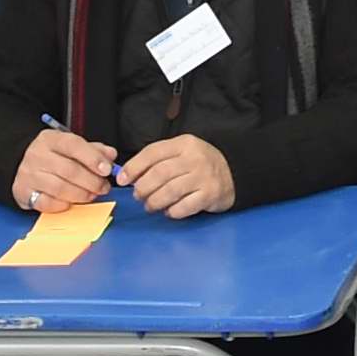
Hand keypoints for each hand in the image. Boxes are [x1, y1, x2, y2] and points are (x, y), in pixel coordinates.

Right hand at [13, 126, 116, 212]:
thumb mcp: (72, 146)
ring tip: (91, 195)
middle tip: (103, 187)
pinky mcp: (24, 193)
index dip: (93, 158)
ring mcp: (29, 175)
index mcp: (51, 139)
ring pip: (60, 188)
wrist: (21, 164)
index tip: (106, 170)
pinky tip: (71, 202)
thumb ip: (94, 150)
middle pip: (69, 170)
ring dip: (81, 195)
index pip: (73, 146)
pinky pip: (47, 203)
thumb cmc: (53, 156)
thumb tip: (111, 155)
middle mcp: (37, 155)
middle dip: (92, 182)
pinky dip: (63, 205)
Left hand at [118, 134, 234, 218]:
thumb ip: (158, 160)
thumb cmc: (200, 163)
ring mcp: (203, 177)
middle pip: (159, 174)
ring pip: (169, 192)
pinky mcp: (210, 195)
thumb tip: (128, 175)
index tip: (122, 179)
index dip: (133, 167)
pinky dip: (172, 212)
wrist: (234, 171)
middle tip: (138, 195)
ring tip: (150, 205)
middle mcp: (194, 159)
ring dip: (154, 202)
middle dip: (142, 188)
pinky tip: (169, 211)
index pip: (152, 153)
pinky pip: (184, 207)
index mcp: (184, 144)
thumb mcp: (182, 152)